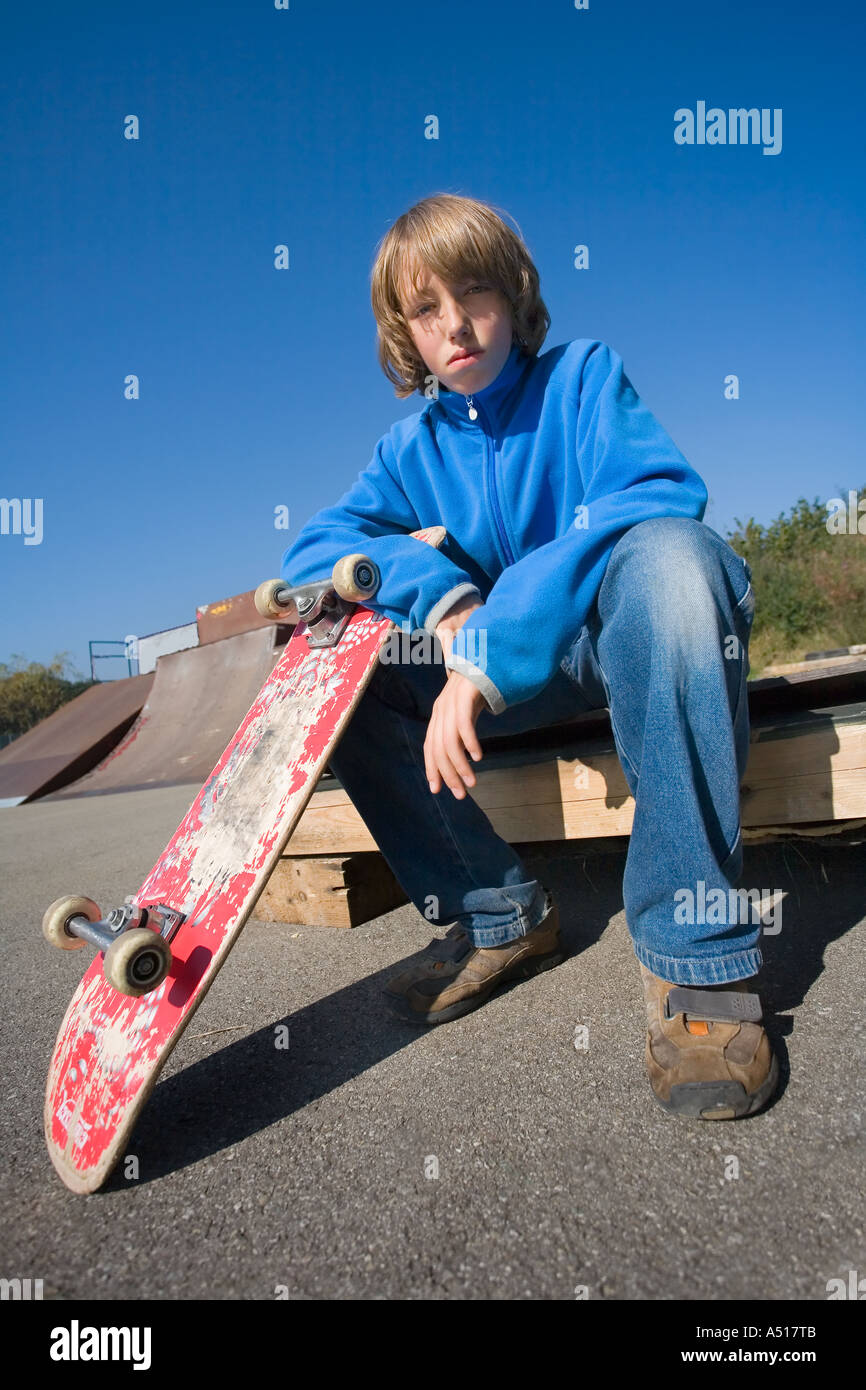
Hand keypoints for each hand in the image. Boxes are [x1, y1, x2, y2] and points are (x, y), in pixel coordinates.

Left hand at [424, 669, 486, 797]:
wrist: (485, 658)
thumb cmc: (477, 689)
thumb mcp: (465, 712)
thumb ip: (460, 731)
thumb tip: (462, 756)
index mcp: (438, 716)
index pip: (430, 748)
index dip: (432, 769)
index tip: (437, 789)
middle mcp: (440, 711)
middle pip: (438, 749)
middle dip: (448, 774)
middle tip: (460, 794)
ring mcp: (450, 703)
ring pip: (449, 742)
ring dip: (459, 765)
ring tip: (471, 782)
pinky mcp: (464, 696)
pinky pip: (463, 725)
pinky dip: (469, 743)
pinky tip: (477, 757)